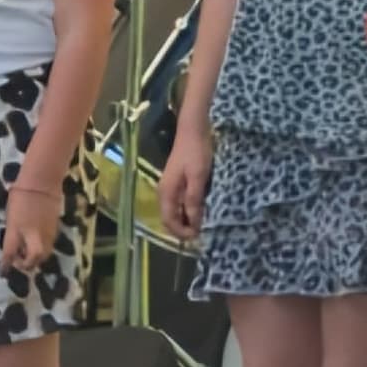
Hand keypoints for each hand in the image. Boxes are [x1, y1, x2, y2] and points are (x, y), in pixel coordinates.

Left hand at [2, 176, 66, 270]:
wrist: (43, 182)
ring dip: (35, 257)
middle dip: (26, 264)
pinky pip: (49, 244)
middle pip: (33, 259)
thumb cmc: (21, 195)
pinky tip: (36, 242)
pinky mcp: (56, 229)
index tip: (3, 270)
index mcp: (18, 231)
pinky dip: (41, 248)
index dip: (6, 264)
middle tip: (18, 261)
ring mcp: (47, 233)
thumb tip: (13, 247)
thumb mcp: (11, 216)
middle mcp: (34, 236)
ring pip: (43, 253)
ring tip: (27, 252)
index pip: (11, 253)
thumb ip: (12, 234)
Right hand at [161, 122, 211, 239]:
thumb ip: (193, 200)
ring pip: (175, 211)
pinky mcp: (177, 181)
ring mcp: (170, 186)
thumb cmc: (196, 152)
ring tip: (202, 224)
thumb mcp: (198, 177)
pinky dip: (188, 210)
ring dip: (186, 220)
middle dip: (183, 229)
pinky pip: (180, 202)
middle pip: (170, 218)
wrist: (193, 129)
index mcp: (166, 192)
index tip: (197, 237)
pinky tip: (200, 210)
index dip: (181, 232)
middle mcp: (164, 191)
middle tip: (201, 234)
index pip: (169, 221)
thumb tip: (193, 223)